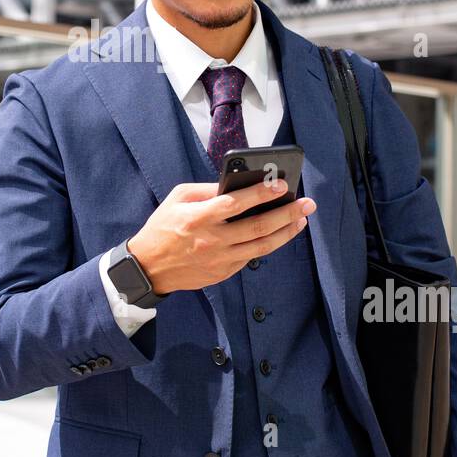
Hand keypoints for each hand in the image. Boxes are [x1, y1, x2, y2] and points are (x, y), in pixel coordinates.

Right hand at [125, 179, 315, 294]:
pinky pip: (251, 257)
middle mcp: (212, 240)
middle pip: (257, 227)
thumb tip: (237, 184)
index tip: (281, 185)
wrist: (149, 267)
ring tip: (301, 220)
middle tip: (307, 204)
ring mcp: (219, 259)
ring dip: (285, 232)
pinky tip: (280, 234)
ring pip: (261, 246)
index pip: (236, 203)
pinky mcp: (223, 272)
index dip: (261, 193)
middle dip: (286, 214)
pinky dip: (268, 245)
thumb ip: (207, 191)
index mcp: (199, 217)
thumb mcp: (178, 198)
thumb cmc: (163, 226)